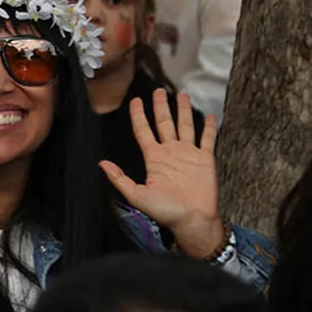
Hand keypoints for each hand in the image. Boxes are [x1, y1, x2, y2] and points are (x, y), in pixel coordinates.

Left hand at [99, 89, 224, 258]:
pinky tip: (209, 116)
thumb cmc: (166, 211)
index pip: (143, 130)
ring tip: (181, 96)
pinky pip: (207, 139)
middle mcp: (170, 153)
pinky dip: (208, 127)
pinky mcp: (205, 159)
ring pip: (185, 126)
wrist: (192, 220)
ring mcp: (188, 154)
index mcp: (154, 158)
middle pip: (164, 123)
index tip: (135, 101)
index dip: (139, 115)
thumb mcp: (137, 195)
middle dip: (161, 106)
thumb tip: (102, 164)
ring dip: (183, 111)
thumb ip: (120, 179)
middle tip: (159, 91)